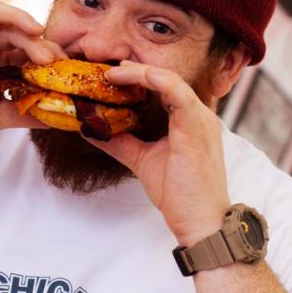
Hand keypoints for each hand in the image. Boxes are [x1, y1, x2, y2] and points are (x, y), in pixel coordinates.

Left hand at [89, 61, 229, 244]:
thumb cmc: (179, 195)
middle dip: (136, 71)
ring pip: (170, 80)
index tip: (114, 76)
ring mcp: (200, 119)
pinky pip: (177, 93)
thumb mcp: (142, 160)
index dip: (140, 77)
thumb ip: (120, 142)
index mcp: (190, 120)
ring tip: (114, 73)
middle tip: (109, 71)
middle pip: (167, 78)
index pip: (166, 87)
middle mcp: (199, 114)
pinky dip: (156, 81)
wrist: (200, 221)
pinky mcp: (196, 127)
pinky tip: (135, 78)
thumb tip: (91, 130)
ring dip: (140, 73)